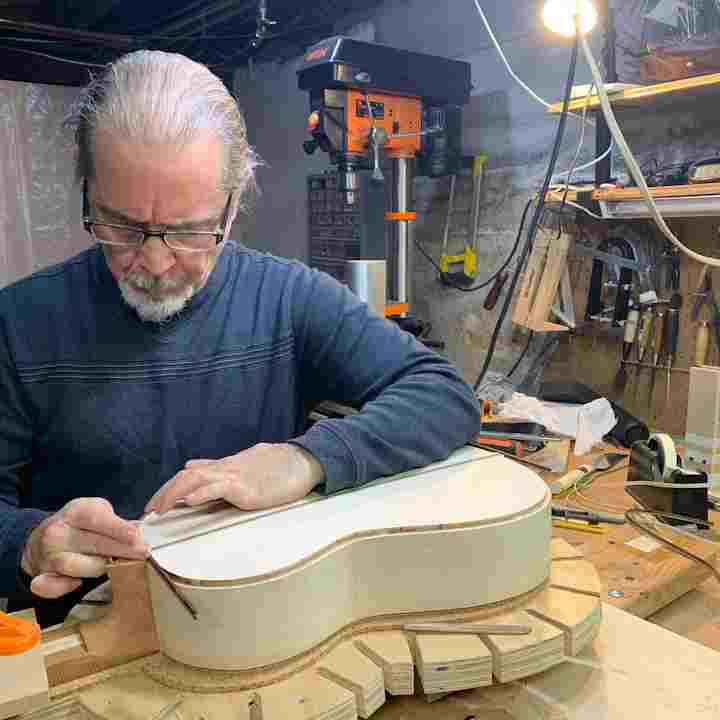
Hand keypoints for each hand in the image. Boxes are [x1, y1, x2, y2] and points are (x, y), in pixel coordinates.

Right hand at [21, 498, 147, 598]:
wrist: (40, 538)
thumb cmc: (79, 524)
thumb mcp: (98, 512)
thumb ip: (118, 522)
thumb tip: (141, 531)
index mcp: (74, 512)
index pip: (97, 519)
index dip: (118, 529)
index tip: (137, 537)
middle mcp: (57, 532)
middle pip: (93, 543)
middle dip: (121, 550)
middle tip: (142, 554)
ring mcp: (47, 555)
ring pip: (77, 566)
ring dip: (100, 567)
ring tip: (115, 565)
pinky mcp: (41, 576)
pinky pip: (51, 586)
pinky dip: (65, 587)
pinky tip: (77, 582)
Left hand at [144, 443, 324, 514]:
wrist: (302, 461)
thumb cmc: (279, 467)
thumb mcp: (246, 465)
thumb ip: (220, 468)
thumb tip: (193, 467)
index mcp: (225, 467)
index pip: (190, 474)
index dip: (169, 487)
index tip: (155, 504)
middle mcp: (225, 469)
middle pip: (186, 476)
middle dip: (164, 493)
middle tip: (148, 512)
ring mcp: (234, 476)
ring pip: (195, 479)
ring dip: (173, 494)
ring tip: (159, 509)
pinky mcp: (245, 487)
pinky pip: (217, 488)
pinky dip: (199, 494)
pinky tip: (187, 502)